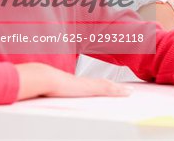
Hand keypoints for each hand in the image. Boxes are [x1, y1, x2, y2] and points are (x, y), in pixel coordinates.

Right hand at [15, 63, 132, 100]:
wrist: (43, 77)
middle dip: (115, 86)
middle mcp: (85, 82)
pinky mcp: (91, 88)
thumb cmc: (43, 83)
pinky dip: (118, 90)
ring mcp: (88, 84)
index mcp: (77, 83)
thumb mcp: (49, 89)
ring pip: (108, 86)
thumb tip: (46, 95)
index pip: (94, 84)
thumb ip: (51, 90)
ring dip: (119, 88)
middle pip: (104, 83)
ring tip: (130, 92)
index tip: (112, 87)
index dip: (104, 85)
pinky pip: (108, 89)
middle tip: (128, 89)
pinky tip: (127, 93)